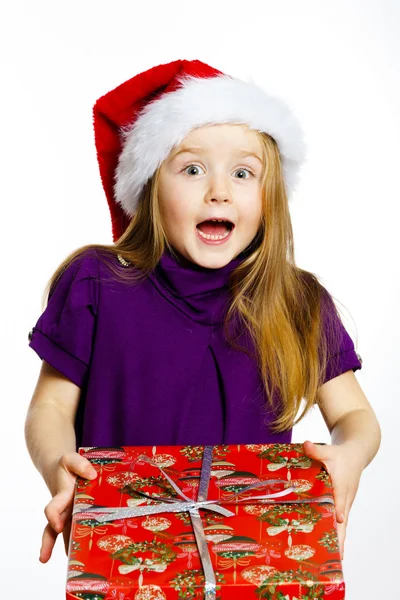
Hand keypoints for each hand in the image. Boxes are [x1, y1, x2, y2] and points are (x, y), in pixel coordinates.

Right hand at [39, 452, 96, 562]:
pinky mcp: (77, 519)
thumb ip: (79, 464)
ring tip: (71, 565)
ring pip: (64, 535)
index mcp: (61, 496)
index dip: (53, 517)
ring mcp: (69, 516)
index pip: (53, 509)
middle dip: (48, 543)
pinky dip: (79, 544)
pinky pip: (76, 533)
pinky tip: (87, 556)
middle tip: (44, 558)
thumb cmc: (67, 466)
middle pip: (51, 529)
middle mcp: (63, 510)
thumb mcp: (71, 460)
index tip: (56, 525)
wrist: (63, 470)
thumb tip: (92, 475)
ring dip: (65, 548)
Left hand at [302, 440, 363, 560]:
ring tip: (334, 558)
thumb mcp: (328, 450)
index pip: (341, 500)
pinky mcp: (341, 505)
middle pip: (343, 521)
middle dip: (340, 537)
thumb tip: (306, 445)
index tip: (338, 520)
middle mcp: (344, 498)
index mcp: (341, 485)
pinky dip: (334, 532)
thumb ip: (316, 450)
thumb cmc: (340, 455)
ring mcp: (344, 503)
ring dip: (337, 538)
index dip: (338, 511)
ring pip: (341, 524)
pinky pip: (338, 521)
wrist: (355, 455)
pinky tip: (328, 544)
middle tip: (338, 556)